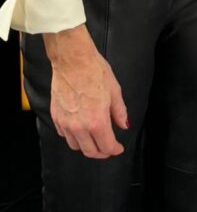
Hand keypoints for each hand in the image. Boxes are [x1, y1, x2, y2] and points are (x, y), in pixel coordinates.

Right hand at [43, 25, 128, 158]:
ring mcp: (65, 123)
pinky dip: (73, 136)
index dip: (115, 150)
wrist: (73, 60)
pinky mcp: (56, 117)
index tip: (119, 148)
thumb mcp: (114, 90)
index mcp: (97, 121)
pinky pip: (64, 135)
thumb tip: (124, 124)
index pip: (107, 146)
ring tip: (94, 139)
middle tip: (108, 148)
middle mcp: (79, 127)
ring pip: (76, 146)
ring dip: (86, 146)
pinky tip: (79, 128)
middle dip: (101, 153)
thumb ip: (119, 111)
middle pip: (90, 152)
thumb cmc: (95, 71)